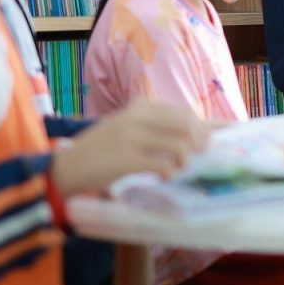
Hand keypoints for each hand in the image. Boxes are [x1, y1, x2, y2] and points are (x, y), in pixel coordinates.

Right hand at [51, 101, 209, 195]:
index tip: (217, 137)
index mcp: (140, 107)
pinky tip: (163, 178)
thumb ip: (153, 127)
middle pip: (188, 126)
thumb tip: (193, 136)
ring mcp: (134, 136)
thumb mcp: (126, 128)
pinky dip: (170, 173)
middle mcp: (138, 117)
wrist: (66, 167)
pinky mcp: (129, 158)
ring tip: (176, 169)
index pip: (184, 112)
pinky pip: (165, 165)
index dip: (205, 126)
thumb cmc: (99, 151)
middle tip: (196, 158)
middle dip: (199, 143)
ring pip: (181, 145)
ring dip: (185, 161)